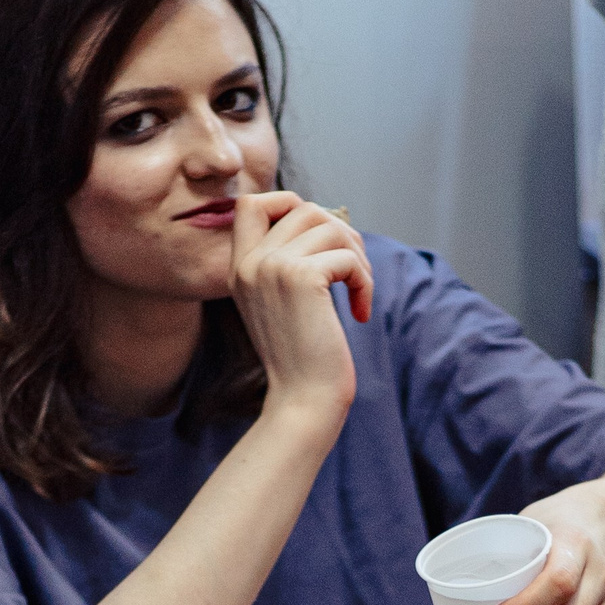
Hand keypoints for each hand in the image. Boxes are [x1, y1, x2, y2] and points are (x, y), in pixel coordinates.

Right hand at [230, 191, 371, 427]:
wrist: (303, 401)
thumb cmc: (303, 358)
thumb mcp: (282, 303)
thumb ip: (289, 261)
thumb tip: (329, 219)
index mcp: (239, 268)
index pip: (250, 203)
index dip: (288, 204)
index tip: (317, 240)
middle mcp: (249, 264)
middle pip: (303, 208)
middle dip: (340, 232)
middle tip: (352, 272)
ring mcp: (271, 268)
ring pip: (330, 226)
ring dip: (357, 256)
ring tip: (358, 291)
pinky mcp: (301, 278)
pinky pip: (347, 257)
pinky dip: (364, 282)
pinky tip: (361, 311)